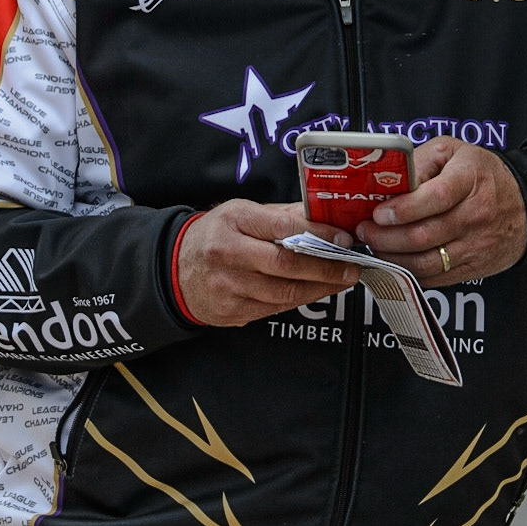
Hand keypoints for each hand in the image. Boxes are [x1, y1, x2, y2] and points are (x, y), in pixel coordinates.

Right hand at [175, 200, 359, 326]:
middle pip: (286, 265)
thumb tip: (325, 218)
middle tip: (351, 267)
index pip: (282, 228)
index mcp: (233, 221)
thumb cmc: (217, 236)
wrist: (175, 269)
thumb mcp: (242, 213)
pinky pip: (275, 309)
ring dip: (320, 288)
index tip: (343, 239)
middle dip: (325, 268)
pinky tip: (316, 291)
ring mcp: (228, 286)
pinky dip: (300, 300)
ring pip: (284, 292)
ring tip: (341, 280)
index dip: (317, 235)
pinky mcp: (231, 311)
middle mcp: (227, 253)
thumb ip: (282, 216)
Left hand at [354, 137, 526, 284]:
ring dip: (393, 257)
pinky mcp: (474, 267)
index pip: (435, 198)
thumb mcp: (454, 151)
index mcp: (469, 179)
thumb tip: (391, 179)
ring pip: (426, 261)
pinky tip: (394, 260)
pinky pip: (436, 278)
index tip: (378, 213)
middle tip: (365, 231)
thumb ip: (422, 160)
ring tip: (375, 245)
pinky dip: (409, 272)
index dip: (403, 209)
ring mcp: (476, 245)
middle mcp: (475, 215)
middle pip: (424, 235)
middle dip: (385, 237)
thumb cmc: (484, 174)